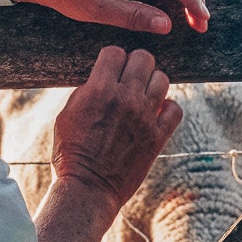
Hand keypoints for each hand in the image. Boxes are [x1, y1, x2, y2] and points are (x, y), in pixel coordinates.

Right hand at [50, 46, 183, 213]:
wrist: (87, 188)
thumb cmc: (70, 154)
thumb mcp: (66, 116)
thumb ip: (86, 92)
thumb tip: (101, 78)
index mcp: (99, 90)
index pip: (114, 52)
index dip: (112, 58)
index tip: (111, 68)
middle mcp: (125, 99)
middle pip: (143, 59)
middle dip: (136, 64)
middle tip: (130, 77)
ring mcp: (144, 117)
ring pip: (162, 79)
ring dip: (153, 83)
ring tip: (144, 94)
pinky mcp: (157, 137)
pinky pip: (175, 109)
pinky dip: (168, 108)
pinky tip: (156, 113)